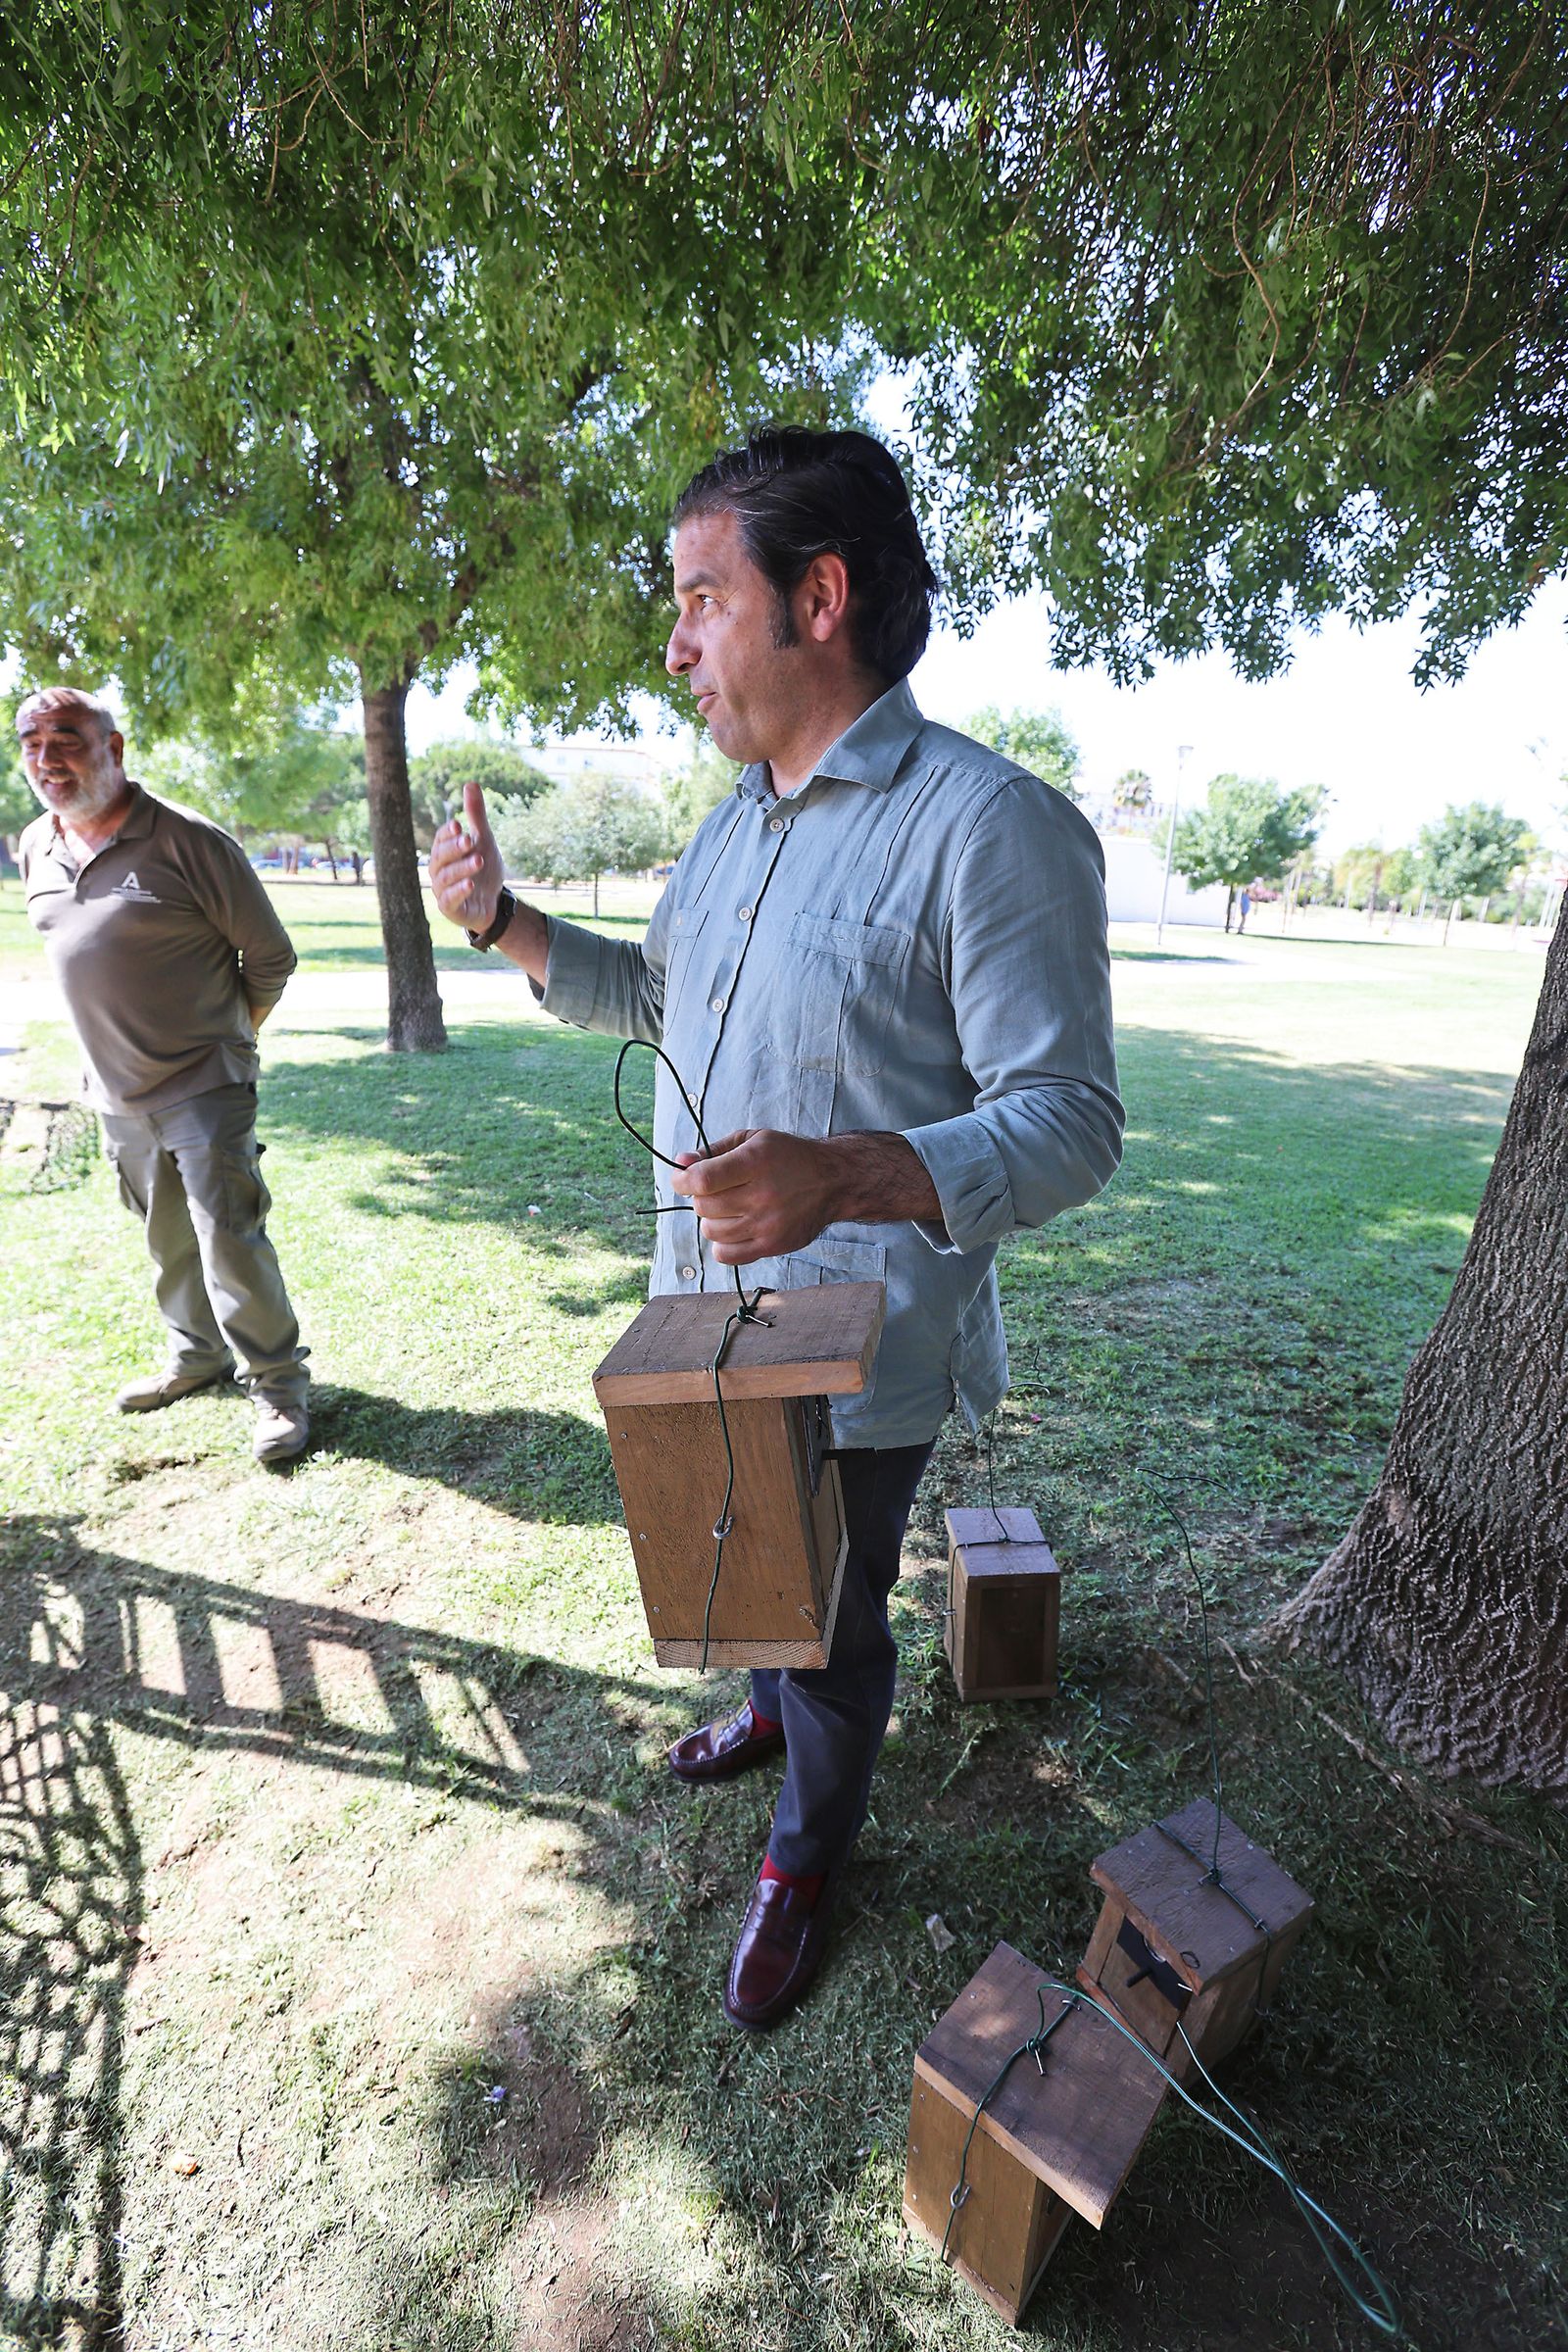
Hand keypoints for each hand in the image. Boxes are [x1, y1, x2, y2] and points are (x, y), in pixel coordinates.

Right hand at [429, 781, 503, 932]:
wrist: (493, 903)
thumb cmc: (483, 870)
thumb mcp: (484, 840)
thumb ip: (476, 815)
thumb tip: (470, 783)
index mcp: (444, 852)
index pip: (441, 839)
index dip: (448, 833)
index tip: (459, 825)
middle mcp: (439, 870)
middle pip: (440, 856)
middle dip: (455, 848)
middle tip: (470, 839)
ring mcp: (442, 890)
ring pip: (445, 877)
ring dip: (462, 868)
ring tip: (479, 860)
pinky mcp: (450, 909)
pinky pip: (449, 900)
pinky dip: (458, 891)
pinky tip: (470, 884)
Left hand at [671, 1130, 839, 1262]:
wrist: (833, 1181)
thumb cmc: (788, 1157)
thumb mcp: (753, 1140)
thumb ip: (713, 1151)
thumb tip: (680, 1162)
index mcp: (755, 1162)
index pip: (702, 1180)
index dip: (682, 1180)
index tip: (682, 1179)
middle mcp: (762, 1195)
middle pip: (703, 1207)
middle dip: (701, 1198)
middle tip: (716, 1191)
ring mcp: (767, 1224)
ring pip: (711, 1231)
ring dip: (712, 1219)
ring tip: (729, 1209)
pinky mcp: (772, 1246)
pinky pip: (726, 1255)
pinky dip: (722, 1243)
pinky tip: (734, 1228)